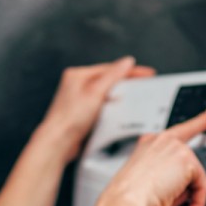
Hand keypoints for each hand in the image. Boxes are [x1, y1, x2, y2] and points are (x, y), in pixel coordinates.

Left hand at [37, 56, 155, 164]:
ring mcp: (80, 101)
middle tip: (146, 84)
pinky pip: (102, 107)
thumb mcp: (95, 92)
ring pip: (106, 94)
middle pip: (108, 80)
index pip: (109, 69)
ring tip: (137, 97)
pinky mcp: (82, 115)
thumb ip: (112, 76)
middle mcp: (77, 86)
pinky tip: (122, 112)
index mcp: (77, 75)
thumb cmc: (70, 118)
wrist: (57, 143)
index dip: (130, 71)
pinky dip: (113, 108)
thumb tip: (126, 62)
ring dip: (121, 96)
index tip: (147, 73)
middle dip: (127, 82)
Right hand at [99, 106, 205, 205]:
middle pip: (190, 161)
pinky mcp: (186, 160)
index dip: (200, 121)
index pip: (179, 131)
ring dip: (188, 197)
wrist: (125, 204)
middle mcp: (161, 140)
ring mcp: (174, 147)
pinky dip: (198, 203)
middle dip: (189, 187)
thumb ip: (167, 177)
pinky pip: (201, 185)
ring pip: (194, 176)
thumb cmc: (128, 199)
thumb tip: (187, 191)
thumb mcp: (144, 183)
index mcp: (148, 144)